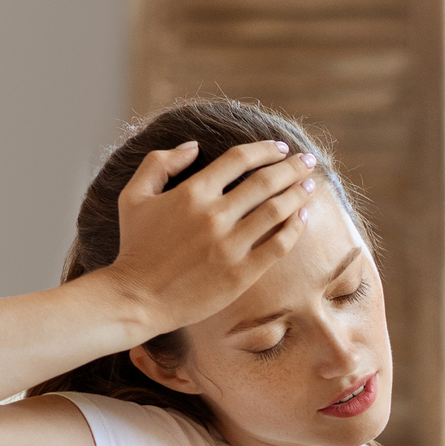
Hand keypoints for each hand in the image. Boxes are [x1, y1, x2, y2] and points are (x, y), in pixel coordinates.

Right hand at [109, 140, 317, 333]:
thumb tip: (193, 146)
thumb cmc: (135, 248)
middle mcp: (215, 215)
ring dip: (298, 193)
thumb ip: (160, 163)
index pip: (239, 159)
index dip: (265, 149)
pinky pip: (277, 246)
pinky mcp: (240, 274)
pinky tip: (303, 217)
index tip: (280, 147)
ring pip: (276, 211)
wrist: (137, 299)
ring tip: (310, 185)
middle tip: (308, 161)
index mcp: (193, 192)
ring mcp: (230, 246)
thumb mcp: (134, 196)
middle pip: (265, 181)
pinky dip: (294, 228)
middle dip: (292, 167)